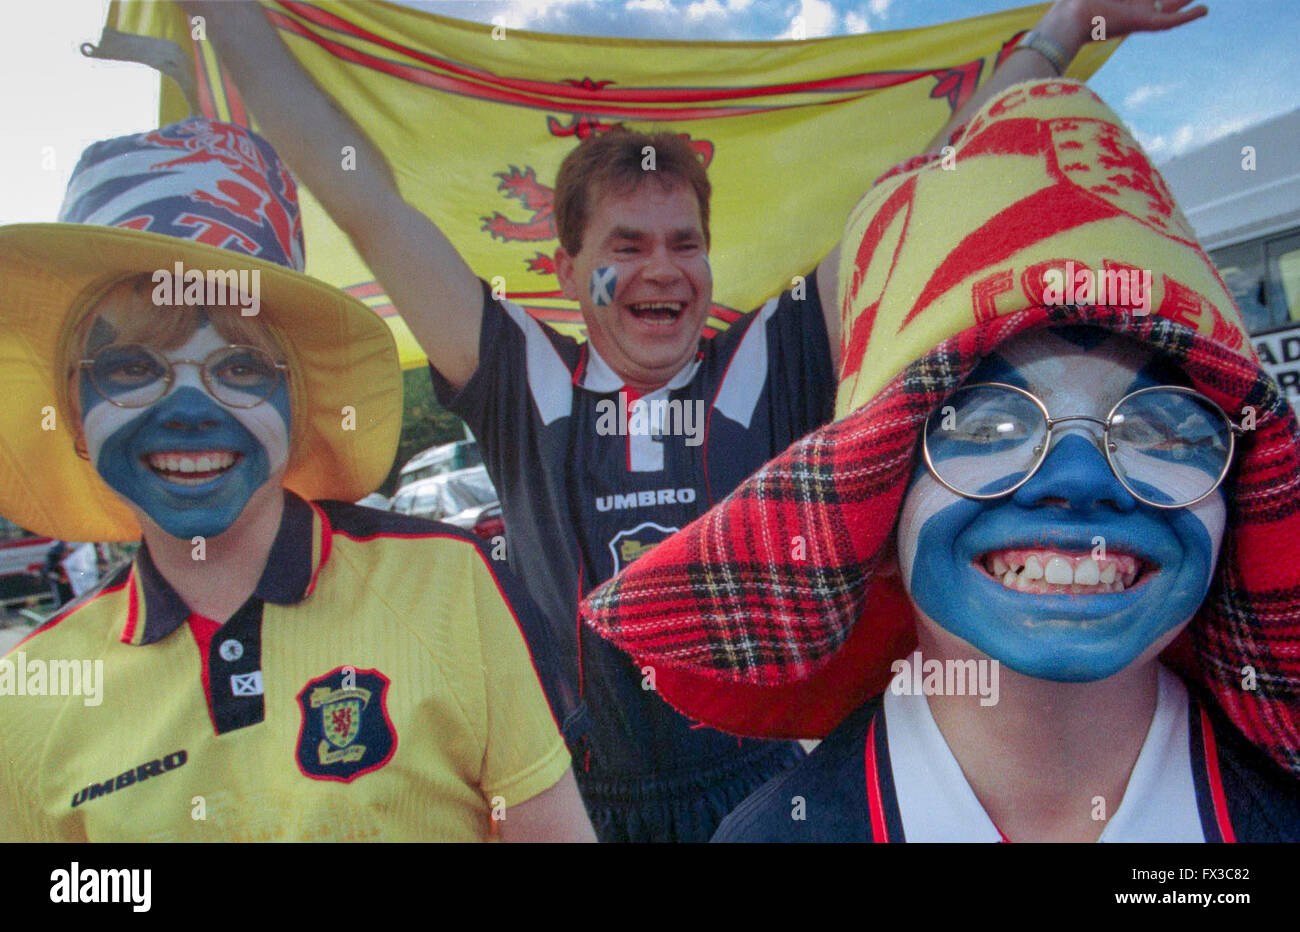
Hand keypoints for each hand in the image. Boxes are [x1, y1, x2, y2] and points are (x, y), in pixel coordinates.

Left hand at [1038, 0, 1207, 58]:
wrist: (1072, 16)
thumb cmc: (1080, 1)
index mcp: (1127, 1)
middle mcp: (1135, 7)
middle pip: (1164, 2)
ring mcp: (1140, 16)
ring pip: (1171, 8)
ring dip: (1186, 2)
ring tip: (1205, 7)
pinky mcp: (1142, 25)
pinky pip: (1170, 21)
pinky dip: (1187, 16)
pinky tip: (1204, 9)